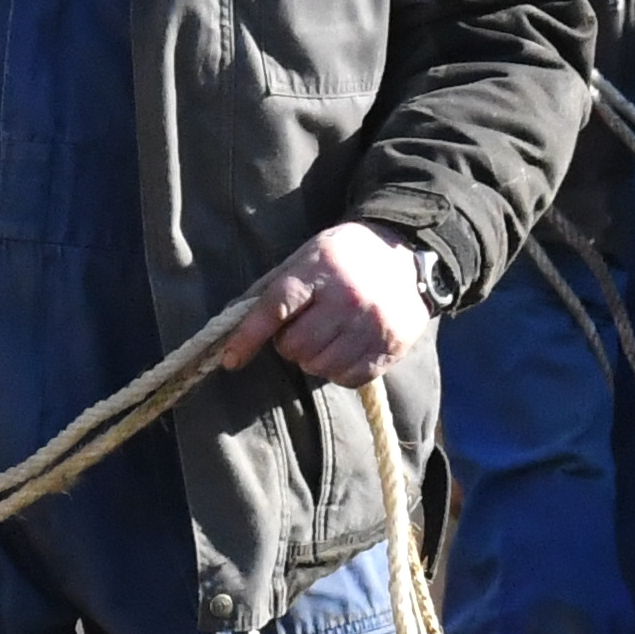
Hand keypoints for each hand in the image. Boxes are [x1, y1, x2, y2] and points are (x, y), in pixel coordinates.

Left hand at [216, 222, 436, 386]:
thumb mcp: (306, 257)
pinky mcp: (391, 347)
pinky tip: (344, 349)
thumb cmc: (345, 257)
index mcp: (320, 269)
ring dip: (313, 359)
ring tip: (325, 337)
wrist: (406, 255)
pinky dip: (338, 371)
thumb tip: (229, 321)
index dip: (249, 336)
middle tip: (303, 327)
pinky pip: (348, 378)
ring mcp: (372, 325)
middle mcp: (348, 298)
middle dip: (289, 343)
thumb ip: (270, 288)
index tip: (230, 359)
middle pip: (295, 346)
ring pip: (319, 366)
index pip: (276, 308)